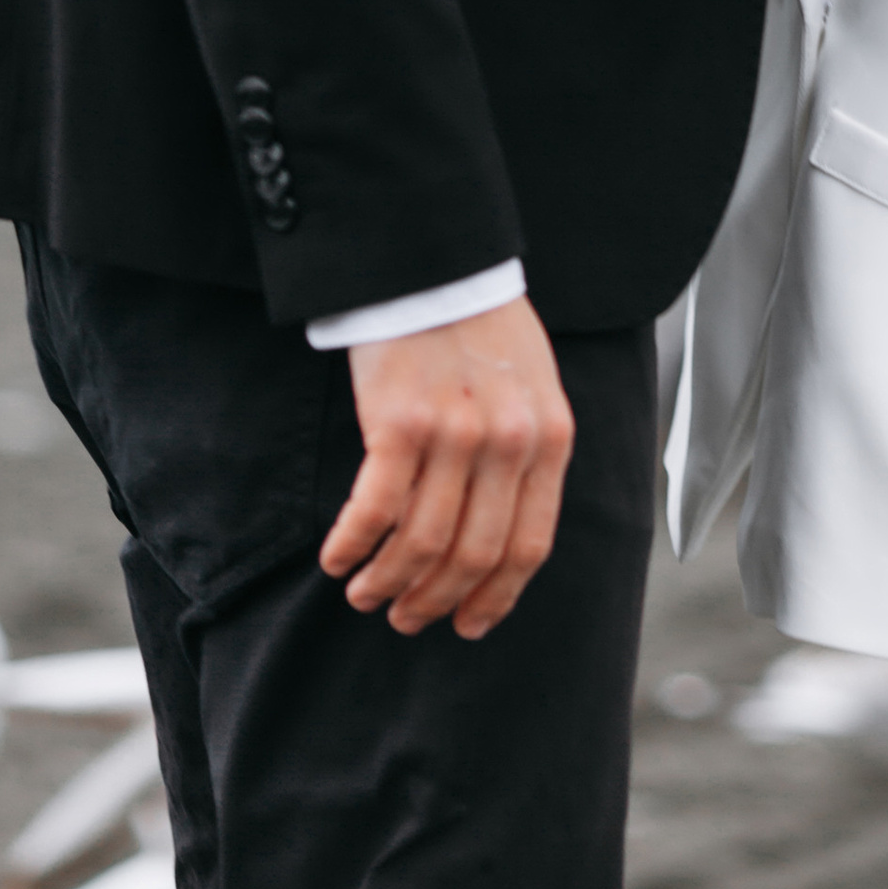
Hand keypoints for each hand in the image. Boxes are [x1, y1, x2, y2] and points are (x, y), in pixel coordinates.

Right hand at [319, 297, 574, 640]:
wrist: (437, 263)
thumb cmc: (481, 326)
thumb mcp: (533, 388)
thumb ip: (529, 453)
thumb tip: (504, 536)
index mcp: (550, 437)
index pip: (529, 546)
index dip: (494, 598)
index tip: (468, 625)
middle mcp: (510, 442)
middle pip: (473, 555)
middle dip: (434, 601)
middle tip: (405, 617)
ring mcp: (455, 433)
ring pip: (422, 543)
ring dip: (388, 582)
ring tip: (365, 594)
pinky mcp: (400, 421)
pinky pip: (375, 509)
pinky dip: (353, 545)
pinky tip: (337, 557)